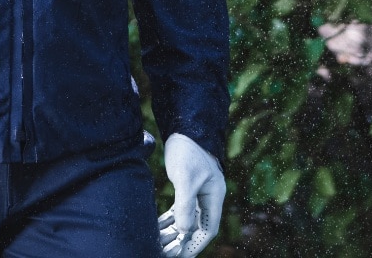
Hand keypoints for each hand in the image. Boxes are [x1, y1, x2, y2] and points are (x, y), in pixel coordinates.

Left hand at [157, 133, 224, 257]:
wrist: (184, 127)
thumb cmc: (187, 150)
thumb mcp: (185, 178)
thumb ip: (185, 205)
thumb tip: (184, 231)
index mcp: (214, 196)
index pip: (208, 229)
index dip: (195, 244)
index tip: (180, 255)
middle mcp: (209, 197)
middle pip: (197, 227)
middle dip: (182, 241)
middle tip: (165, 252)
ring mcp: (198, 193)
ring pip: (187, 220)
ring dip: (174, 232)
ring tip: (158, 243)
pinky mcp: (187, 187)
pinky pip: (179, 210)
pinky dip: (169, 220)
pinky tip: (157, 227)